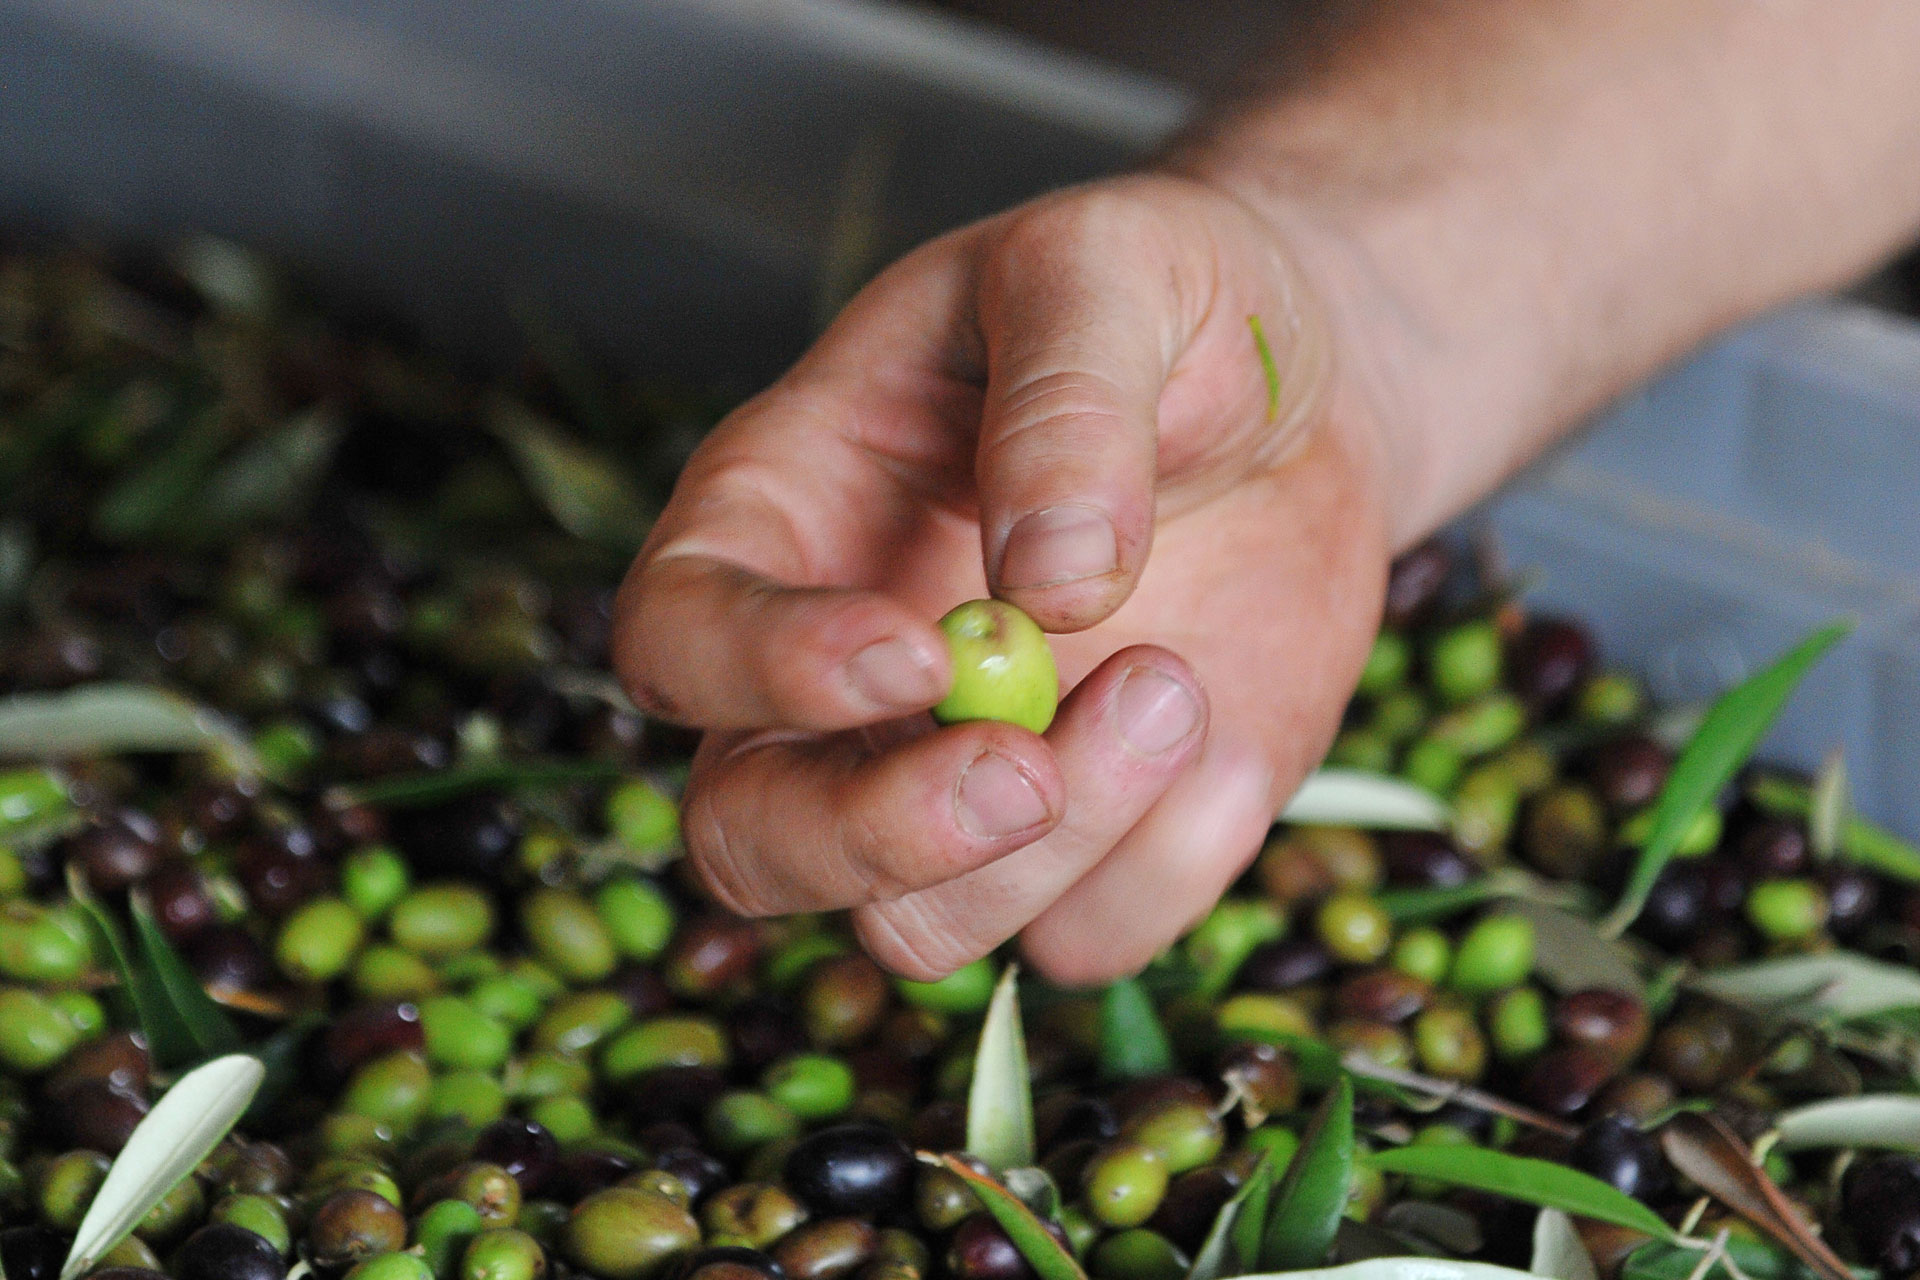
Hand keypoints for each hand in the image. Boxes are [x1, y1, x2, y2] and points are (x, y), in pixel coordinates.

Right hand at [612, 172, 1398, 983]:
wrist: (1307, 391)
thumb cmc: (1165, 303)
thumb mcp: (1108, 270)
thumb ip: (1065, 401)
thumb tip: (1044, 580)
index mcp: (788, 517)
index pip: (679, 639)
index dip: (761, 674)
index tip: (915, 652)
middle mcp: (842, 686)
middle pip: (752, 840)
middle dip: (877, 837)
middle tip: (1026, 767)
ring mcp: (959, 779)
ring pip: (917, 928)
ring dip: (1053, 850)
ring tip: (1175, 684)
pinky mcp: (1090, 845)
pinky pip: (1089, 939)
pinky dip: (1166, 867)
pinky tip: (1225, 735)